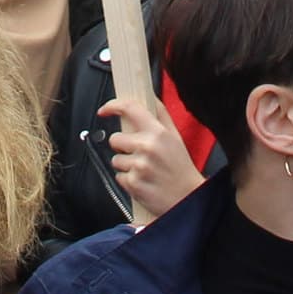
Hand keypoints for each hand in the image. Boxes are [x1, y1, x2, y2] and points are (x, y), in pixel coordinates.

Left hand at [98, 97, 201, 219]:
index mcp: (158, 132)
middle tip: (139, 154)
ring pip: (115, 160)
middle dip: (123, 147)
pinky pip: (119, 177)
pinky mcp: (133, 184)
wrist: (188, 197)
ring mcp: (140, 166)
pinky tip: (143, 181)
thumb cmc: (180, 167)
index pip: (130, 108)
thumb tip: (148, 96)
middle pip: (115, 139)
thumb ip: (160, 114)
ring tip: (144, 170)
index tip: (104, 110)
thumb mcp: (175, 136)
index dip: (112, 105)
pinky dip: (128, 180)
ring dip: (126, 166)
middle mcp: (148, 147)